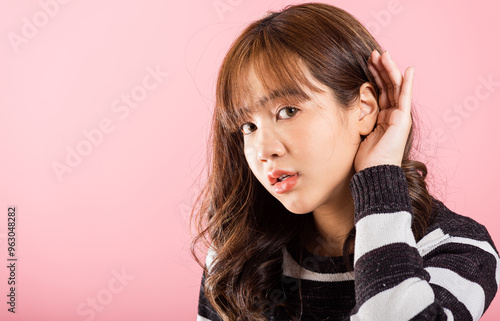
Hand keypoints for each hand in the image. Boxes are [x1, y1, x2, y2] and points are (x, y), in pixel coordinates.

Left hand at [354, 50, 414, 172]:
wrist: (373, 171)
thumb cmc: (364, 158)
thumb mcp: (357, 132)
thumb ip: (357, 118)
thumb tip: (343, 107)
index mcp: (382, 117)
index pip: (379, 91)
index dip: (374, 76)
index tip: (366, 62)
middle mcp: (392, 115)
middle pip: (387, 86)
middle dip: (380, 68)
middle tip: (373, 53)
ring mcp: (399, 116)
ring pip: (395, 87)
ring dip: (388, 70)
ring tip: (381, 54)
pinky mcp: (403, 119)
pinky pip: (405, 97)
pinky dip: (407, 83)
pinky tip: (409, 69)